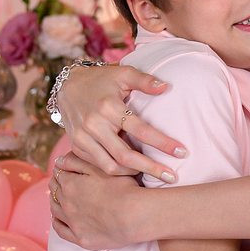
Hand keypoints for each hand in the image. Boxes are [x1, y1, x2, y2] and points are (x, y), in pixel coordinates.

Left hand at [50, 152, 139, 247]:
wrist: (135, 216)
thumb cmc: (123, 188)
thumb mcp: (101, 167)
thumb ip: (77, 161)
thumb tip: (58, 161)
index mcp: (71, 184)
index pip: (58, 174)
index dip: (62, 169)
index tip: (66, 168)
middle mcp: (67, 204)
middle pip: (55, 191)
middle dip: (58, 184)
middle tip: (64, 181)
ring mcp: (72, 223)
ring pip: (55, 209)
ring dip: (55, 201)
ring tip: (60, 198)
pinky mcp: (80, 238)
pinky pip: (60, 230)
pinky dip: (57, 222)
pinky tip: (59, 218)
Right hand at [57, 63, 187, 181]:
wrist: (67, 86)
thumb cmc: (101, 79)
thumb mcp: (123, 73)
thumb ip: (145, 81)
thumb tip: (167, 87)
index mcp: (109, 107)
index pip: (141, 130)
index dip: (162, 143)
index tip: (182, 152)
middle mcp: (94, 125)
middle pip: (125, 155)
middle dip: (150, 168)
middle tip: (171, 177)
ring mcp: (83, 137)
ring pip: (110, 165)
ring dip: (133, 173)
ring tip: (152, 175)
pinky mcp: (76, 145)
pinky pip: (98, 165)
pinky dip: (115, 170)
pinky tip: (131, 171)